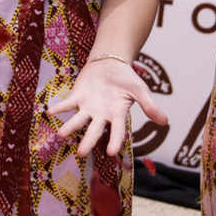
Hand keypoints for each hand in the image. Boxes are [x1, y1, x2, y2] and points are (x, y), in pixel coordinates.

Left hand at [50, 57, 166, 156]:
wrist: (111, 63)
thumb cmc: (126, 79)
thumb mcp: (140, 91)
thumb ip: (149, 106)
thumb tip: (165, 122)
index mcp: (117, 115)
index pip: (117, 131)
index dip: (114, 141)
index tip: (112, 152)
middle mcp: (101, 115)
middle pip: (94, 130)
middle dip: (87, 141)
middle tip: (81, 152)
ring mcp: (88, 107)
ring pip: (78, 120)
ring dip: (69, 127)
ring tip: (61, 135)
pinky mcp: (77, 97)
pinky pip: (67, 104)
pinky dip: (59, 108)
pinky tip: (49, 113)